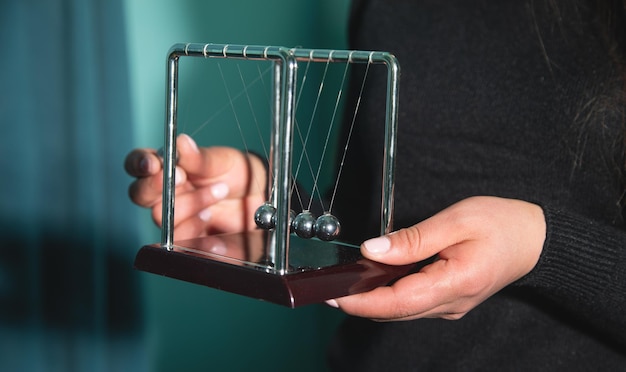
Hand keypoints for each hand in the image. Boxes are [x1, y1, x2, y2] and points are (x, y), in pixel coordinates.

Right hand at [124, 134, 266, 238]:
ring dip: (187, 204)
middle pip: (140, 193)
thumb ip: (199, 157)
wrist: (259, 197)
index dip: (140, 164)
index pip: (139, 163)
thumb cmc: (237, 172)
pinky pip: (178, 238)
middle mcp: (165, 191)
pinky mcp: (188, 235)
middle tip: (182, 177)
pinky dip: (194, 227)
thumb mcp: (222, 160)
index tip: (154, 164)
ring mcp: (175, 214)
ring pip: (160, 216)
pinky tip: (209, 217)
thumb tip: (181, 142)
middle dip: (157, 186)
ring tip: (217, 192)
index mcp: (168, 166)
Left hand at [329, 196, 545, 320]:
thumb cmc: (501, 225)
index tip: (334, 294)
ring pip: (401, 311)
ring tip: (345, 282)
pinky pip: (412, 304)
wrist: (535, 240)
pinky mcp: (448, 301)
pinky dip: (389, 295)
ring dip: (371, 300)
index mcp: (455, 284)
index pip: (397, 302)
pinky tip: (375, 279)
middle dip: (358, 302)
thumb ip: (412, 239)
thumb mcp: (456, 221)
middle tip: (329, 287)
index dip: (361, 301)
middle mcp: (451, 304)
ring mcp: (450, 306)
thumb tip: (373, 250)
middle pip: (395, 312)